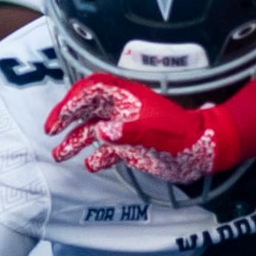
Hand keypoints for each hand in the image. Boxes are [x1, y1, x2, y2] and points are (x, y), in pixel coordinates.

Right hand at [46, 74, 221, 179]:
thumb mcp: (157, 132)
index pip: (92, 91)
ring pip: (92, 130)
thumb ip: (128, 131)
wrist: (204, 152)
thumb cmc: (184, 137)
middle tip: (51, 131)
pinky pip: (106, 150)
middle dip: (66, 118)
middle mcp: (122, 112)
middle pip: (87, 108)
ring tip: (59, 154)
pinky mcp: (131, 147)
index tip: (59, 118)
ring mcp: (125, 129)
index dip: (72, 101)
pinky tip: (90, 165)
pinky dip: (95, 157)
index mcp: (127, 99)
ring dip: (74, 140)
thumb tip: (100, 132)